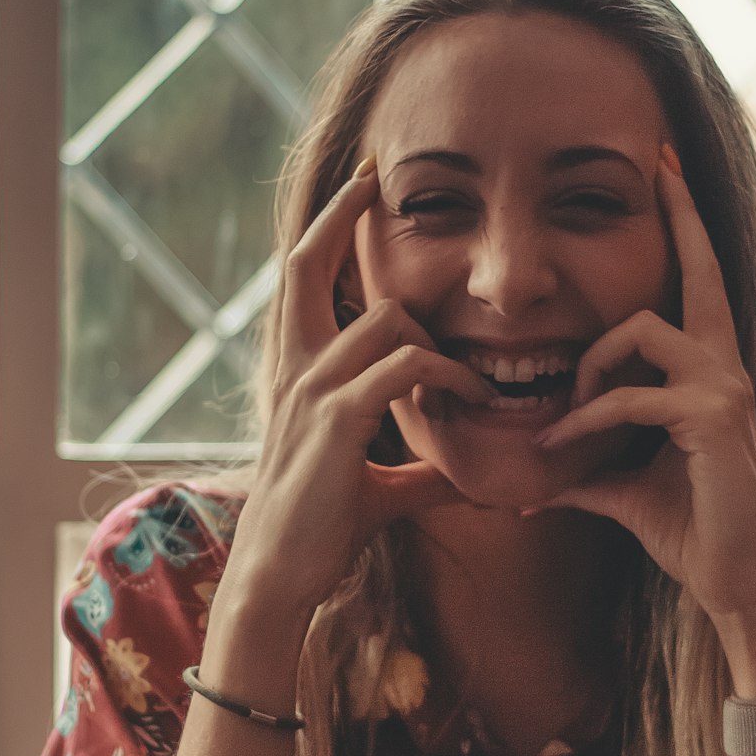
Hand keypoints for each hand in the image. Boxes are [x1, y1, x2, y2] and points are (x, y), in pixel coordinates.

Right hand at [225, 161, 489, 617]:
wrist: (280, 578)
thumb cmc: (322, 532)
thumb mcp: (381, 488)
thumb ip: (421, 468)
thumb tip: (467, 472)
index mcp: (297, 374)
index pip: (303, 282)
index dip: (327, 231)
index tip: (360, 191)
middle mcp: (296, 369)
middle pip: (309, 264)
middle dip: (343, 215)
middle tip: (376, 177)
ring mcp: (312, 391)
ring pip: (387, 318)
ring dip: (441, 340)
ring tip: (476, 379)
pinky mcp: (337, 420)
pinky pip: (405, 368)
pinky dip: (448, 378)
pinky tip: (474, 400)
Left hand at [528, 146, 755, 633]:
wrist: (736, 583)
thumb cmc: (690, 533)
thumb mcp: (622, 488)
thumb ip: (582, 468)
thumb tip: (530, 484)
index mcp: (710, 370)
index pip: (698, 283)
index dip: (686, 226)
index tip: (668, 170)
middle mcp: (725, 366)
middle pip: (696, 272)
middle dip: (679, 216)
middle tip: (657, 166)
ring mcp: (723, 388)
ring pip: (640, 332)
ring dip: (589, 369)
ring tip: (562, 417)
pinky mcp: (710, 419)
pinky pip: (628, 399)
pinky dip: (583, 423)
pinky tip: (557, 448)